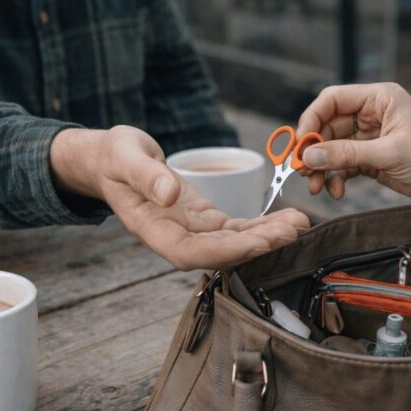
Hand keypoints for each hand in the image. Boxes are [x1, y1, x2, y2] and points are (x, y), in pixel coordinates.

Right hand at [50, 126, 309, 269]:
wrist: (112, 159)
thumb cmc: (114, 157)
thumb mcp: (125, 157)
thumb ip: (146, 176)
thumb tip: (171, 196)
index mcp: (153, 231)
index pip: (192, 252)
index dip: (226, 251)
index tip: (257, 242)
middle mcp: (176, 238)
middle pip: (221, 251)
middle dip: (258, 244)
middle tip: (293, 229)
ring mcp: (192, 231)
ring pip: (234, 241)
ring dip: (267, 235)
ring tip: (299, 223)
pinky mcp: (205, 219)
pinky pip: (236, 227)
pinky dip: (261, 225)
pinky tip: (286, 219)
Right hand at [297, 83, 410, 223]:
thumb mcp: (390, 154)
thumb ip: (347, 153)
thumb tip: (309, 155)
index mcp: (379, 99)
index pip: (331, 99)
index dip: (311, 119)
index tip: (301, 144)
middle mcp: (372, 114)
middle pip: (328, 126)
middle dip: (314, 150)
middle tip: (304, 173)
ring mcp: (371, 138)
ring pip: (333, 148)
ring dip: (323, 167)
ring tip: (318, 187)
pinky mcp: (373, 159)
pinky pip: (344, 164)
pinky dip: (336, 177)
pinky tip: (337, 190)